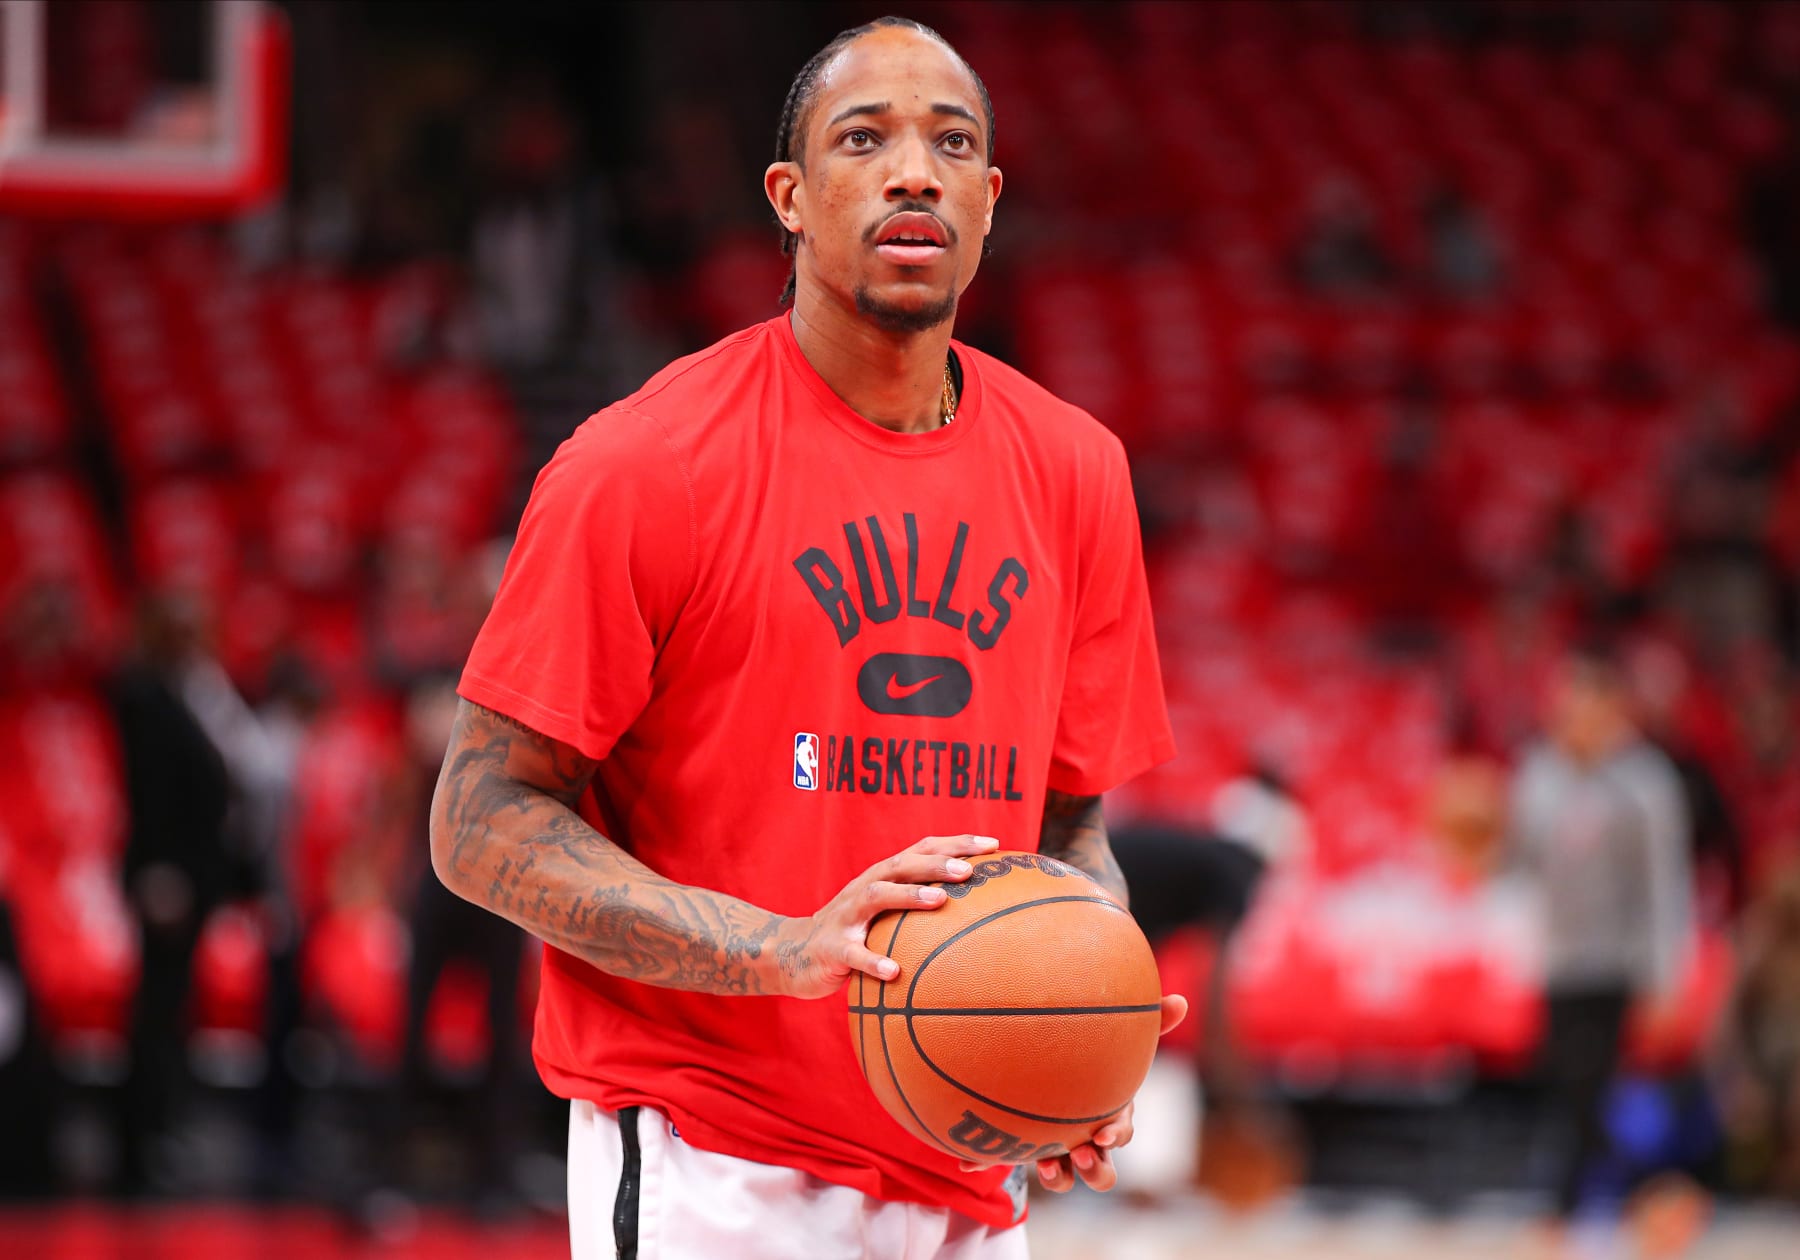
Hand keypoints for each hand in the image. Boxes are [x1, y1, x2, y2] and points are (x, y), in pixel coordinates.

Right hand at [772, 834, 999, 999]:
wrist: (793, 952)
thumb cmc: (855, 932)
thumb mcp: (885, 913)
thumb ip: (919, 906)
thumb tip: (981, 913)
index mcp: (882, 877)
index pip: (922, 850)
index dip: (956, 844)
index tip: (994, 845)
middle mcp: (865, 888)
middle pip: (901, 865)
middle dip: (936, 863)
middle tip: (969, 869)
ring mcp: (846, 916)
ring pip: (877, 896)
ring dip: (908, 896)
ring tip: (940, 901)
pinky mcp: (832, 948)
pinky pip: (854, 955)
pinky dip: (873, 961)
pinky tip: (895, 972)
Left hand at [961, 994, 1188, 1190]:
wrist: (1046, 1074)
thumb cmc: (1091, 1057)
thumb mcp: (1116, 1039)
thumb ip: (1147, 1022)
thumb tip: (1182, 1000)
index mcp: (1107, 1114)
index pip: (1119, 1131)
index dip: (1115, 1135)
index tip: (1104, 1134)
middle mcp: (1086, 1139)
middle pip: (1100, 1170)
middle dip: (1095, 1170)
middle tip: (1082, 1154)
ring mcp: (1056, 1149)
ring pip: (1062, 1176)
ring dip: (1057, 1176)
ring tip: (1046, 1166)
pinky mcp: (1024, 1148)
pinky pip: (1006, 1159)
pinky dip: (986, 1161)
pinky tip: (966, 1161)